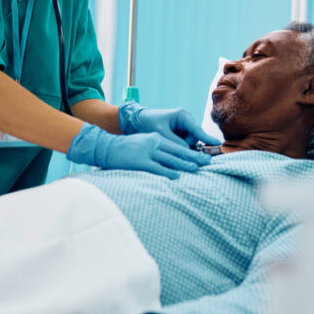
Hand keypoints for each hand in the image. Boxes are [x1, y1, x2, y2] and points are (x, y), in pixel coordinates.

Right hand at [67, 124, 210, 178]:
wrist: (106, 147)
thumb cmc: (125, 149)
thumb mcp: (143, 144)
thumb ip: (156, 150)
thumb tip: (170, 161)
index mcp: (156, 138)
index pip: (177, 145)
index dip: (191, 151)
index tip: (202, 156)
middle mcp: (154, 142)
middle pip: (178, 151)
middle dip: (194, 156)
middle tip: (208, 161)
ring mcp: (147, 151)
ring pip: (170, 158)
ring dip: (185, 163)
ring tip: (197, 168)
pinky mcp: (139, 161)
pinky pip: (156, 167)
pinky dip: (167, 171)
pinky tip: (177, 175)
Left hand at [117, 102, 221, 146]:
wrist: (137, 121)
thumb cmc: (148, 123)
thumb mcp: (161, 134)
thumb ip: (176, 143)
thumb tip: (187, 152)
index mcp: (183, 116)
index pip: (197, 129)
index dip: (207, 138)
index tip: (217, 143)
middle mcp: (186, 120)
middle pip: (194, 138)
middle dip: (185, 145)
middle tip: (173, 148)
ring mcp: (184, 127)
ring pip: (189, 143)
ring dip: (180, 147)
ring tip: (166, 144)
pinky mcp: (180, 133)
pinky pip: (184, 143)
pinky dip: (178, 147)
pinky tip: (169, 146)